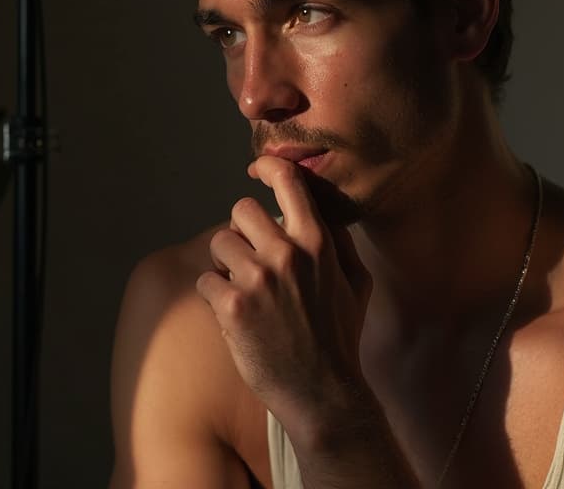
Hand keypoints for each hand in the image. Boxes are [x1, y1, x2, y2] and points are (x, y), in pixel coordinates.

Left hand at [195, 155, 374, 441]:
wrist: (323, 394)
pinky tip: (233, 315)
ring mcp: (258, 279)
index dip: (268, 168)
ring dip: (224, 265)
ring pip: (218, 244)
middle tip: (249, 262)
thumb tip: (322, 213)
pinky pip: (205, 280)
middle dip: (241, 234)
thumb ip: (339, 244)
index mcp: (318, 243)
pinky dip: (213, 296)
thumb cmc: (340, 340)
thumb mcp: (358, 285)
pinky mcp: (233, 307)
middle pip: (240, 210)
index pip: (288, 182)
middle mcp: (287, 254)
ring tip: (242, 291)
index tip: (256, 171)